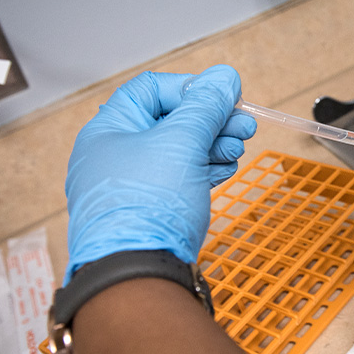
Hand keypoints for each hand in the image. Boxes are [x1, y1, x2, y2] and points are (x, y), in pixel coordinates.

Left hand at [64, 65, 255, 282]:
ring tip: (237, 151)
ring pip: (178, 152)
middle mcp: (116, 155)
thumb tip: (224, 78)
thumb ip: (205, 107)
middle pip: (170, 121)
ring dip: (212, 146)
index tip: (226, 98)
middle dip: (211, 121)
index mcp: (110, 130)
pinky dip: (204, 171)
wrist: (137, 276)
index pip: (153, 89)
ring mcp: (133, 186)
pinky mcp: (150, 211)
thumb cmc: (147, 208)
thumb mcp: (181, 143)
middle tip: (243, 128)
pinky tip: (224, 170)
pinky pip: (179, 180)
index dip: (193, 89)